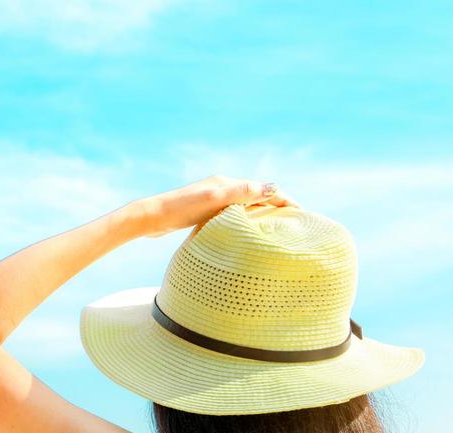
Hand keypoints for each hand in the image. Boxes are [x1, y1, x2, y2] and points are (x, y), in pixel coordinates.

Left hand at [131, 175, 298, 237]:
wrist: (151, 217)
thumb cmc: (181, 209)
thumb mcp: (214, 199)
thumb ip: (241, 193)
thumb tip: (272, 187)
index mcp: (226, 183)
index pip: (263, 189)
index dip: (283, 198)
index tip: (301, 211)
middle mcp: (221, 187)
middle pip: (256, 194)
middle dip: (276, 203)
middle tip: (294, 220)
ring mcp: (212, 199)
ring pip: (244, 204)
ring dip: (261, 211)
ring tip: (276, 226)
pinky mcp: (203, 211)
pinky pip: (232, 213)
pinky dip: (245, 218)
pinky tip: (245, 230)